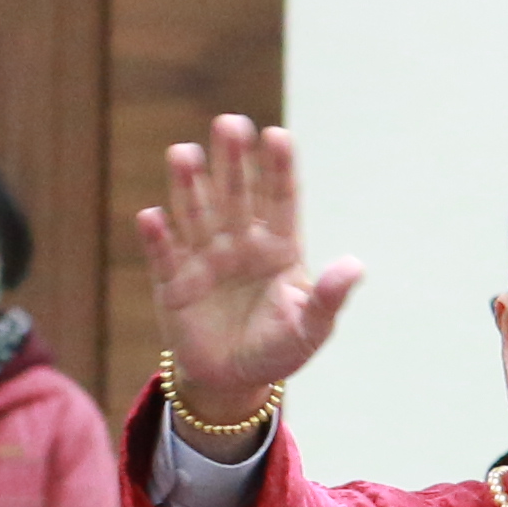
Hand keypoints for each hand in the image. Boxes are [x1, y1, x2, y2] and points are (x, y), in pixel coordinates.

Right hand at [138, 115, 366, 444]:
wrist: (232, 382)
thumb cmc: (276, 351)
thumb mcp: (310, 330)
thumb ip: (328, 298)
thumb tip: (354, 266)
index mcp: (278, 247)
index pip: (280, 199)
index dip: (278, 168)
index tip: (277, 135)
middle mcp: (239, 242)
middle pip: (236, 194)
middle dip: (232, 160)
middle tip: (229, 124)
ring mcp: (204, 258)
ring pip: (197, 213)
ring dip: (189, 185)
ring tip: (183, 153)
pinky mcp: (173, 283)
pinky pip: (164, 255)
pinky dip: (157, 237)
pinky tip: (152, 215)